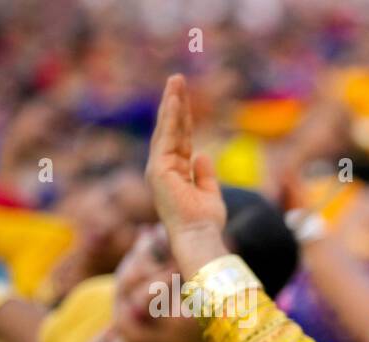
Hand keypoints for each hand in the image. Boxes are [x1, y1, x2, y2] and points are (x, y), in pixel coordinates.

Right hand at [145, 75, 228, 275]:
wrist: (199, 236)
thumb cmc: (206, 221)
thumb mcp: (209, 192)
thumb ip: (204, 174)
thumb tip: (202, 154)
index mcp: (175, 173)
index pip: (180, 140)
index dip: (183, 119)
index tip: (185, 100)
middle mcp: (164, 168)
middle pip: (171, 130)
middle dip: (174, 104)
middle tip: (178, 79)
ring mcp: (159, 167)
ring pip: (167, 129)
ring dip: (172, 104)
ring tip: (176, 81)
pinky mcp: (159, 168)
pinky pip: (168, 137)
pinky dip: (172, 118)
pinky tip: (176, 100)